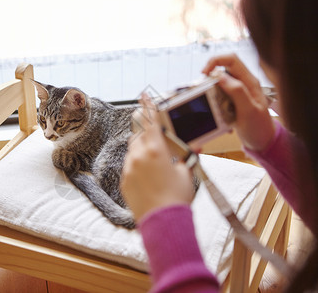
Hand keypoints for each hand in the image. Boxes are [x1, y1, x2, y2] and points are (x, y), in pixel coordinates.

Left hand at [121, 94, 194, 222]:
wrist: (163, 222)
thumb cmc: (177, 197)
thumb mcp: (186, 173)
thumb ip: (185, 157)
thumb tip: (192, 148)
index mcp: (156, 150)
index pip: (151, 122)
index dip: (148, 107)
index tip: (143, 95)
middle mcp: (138, 156)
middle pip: (139, 134)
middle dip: (146, 131)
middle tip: (154, 133)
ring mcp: (129, 169)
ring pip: (133, 150)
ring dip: (141, 148)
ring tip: (154, 160)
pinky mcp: (124, 181)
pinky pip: (129, 165)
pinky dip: (137, 164)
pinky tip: (148, 175)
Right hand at [202, 54, 275, 151]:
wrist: (262, 142)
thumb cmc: (259, 127)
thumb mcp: (249, 110)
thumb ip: (237, 92)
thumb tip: (221, 77)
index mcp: (250, 81)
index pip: (231, 59)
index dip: (215, 62)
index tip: (205, 74)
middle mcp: (243, 83)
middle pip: (222, 69)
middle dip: (209, 79)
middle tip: (203, 91)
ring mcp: (237, 92)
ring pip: (218, 83)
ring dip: (210, 93)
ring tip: (212, 105)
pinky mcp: (232, 100)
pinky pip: (218, 96)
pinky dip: (213, 103)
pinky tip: (217, 114)